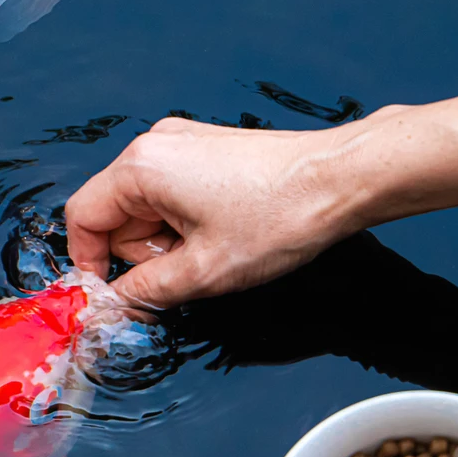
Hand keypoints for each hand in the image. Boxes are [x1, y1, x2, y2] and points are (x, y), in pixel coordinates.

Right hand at [67, 26, 457, 307]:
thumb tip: (110, 313)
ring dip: (176, 249)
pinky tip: (242, 247)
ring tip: (225, 268)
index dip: (91, 265)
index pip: (85, 216)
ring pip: (158, 209)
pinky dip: (201, 232)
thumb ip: (151, 294)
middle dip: (142, 259)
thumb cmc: (294, 212)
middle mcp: (166, 143)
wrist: (372, 167)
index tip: (116, 303)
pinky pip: (190, 200)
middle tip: (184, 289)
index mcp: (147, 161)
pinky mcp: (231, 152)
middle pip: (123, 213)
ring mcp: (199, 145)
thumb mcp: (211, 267)